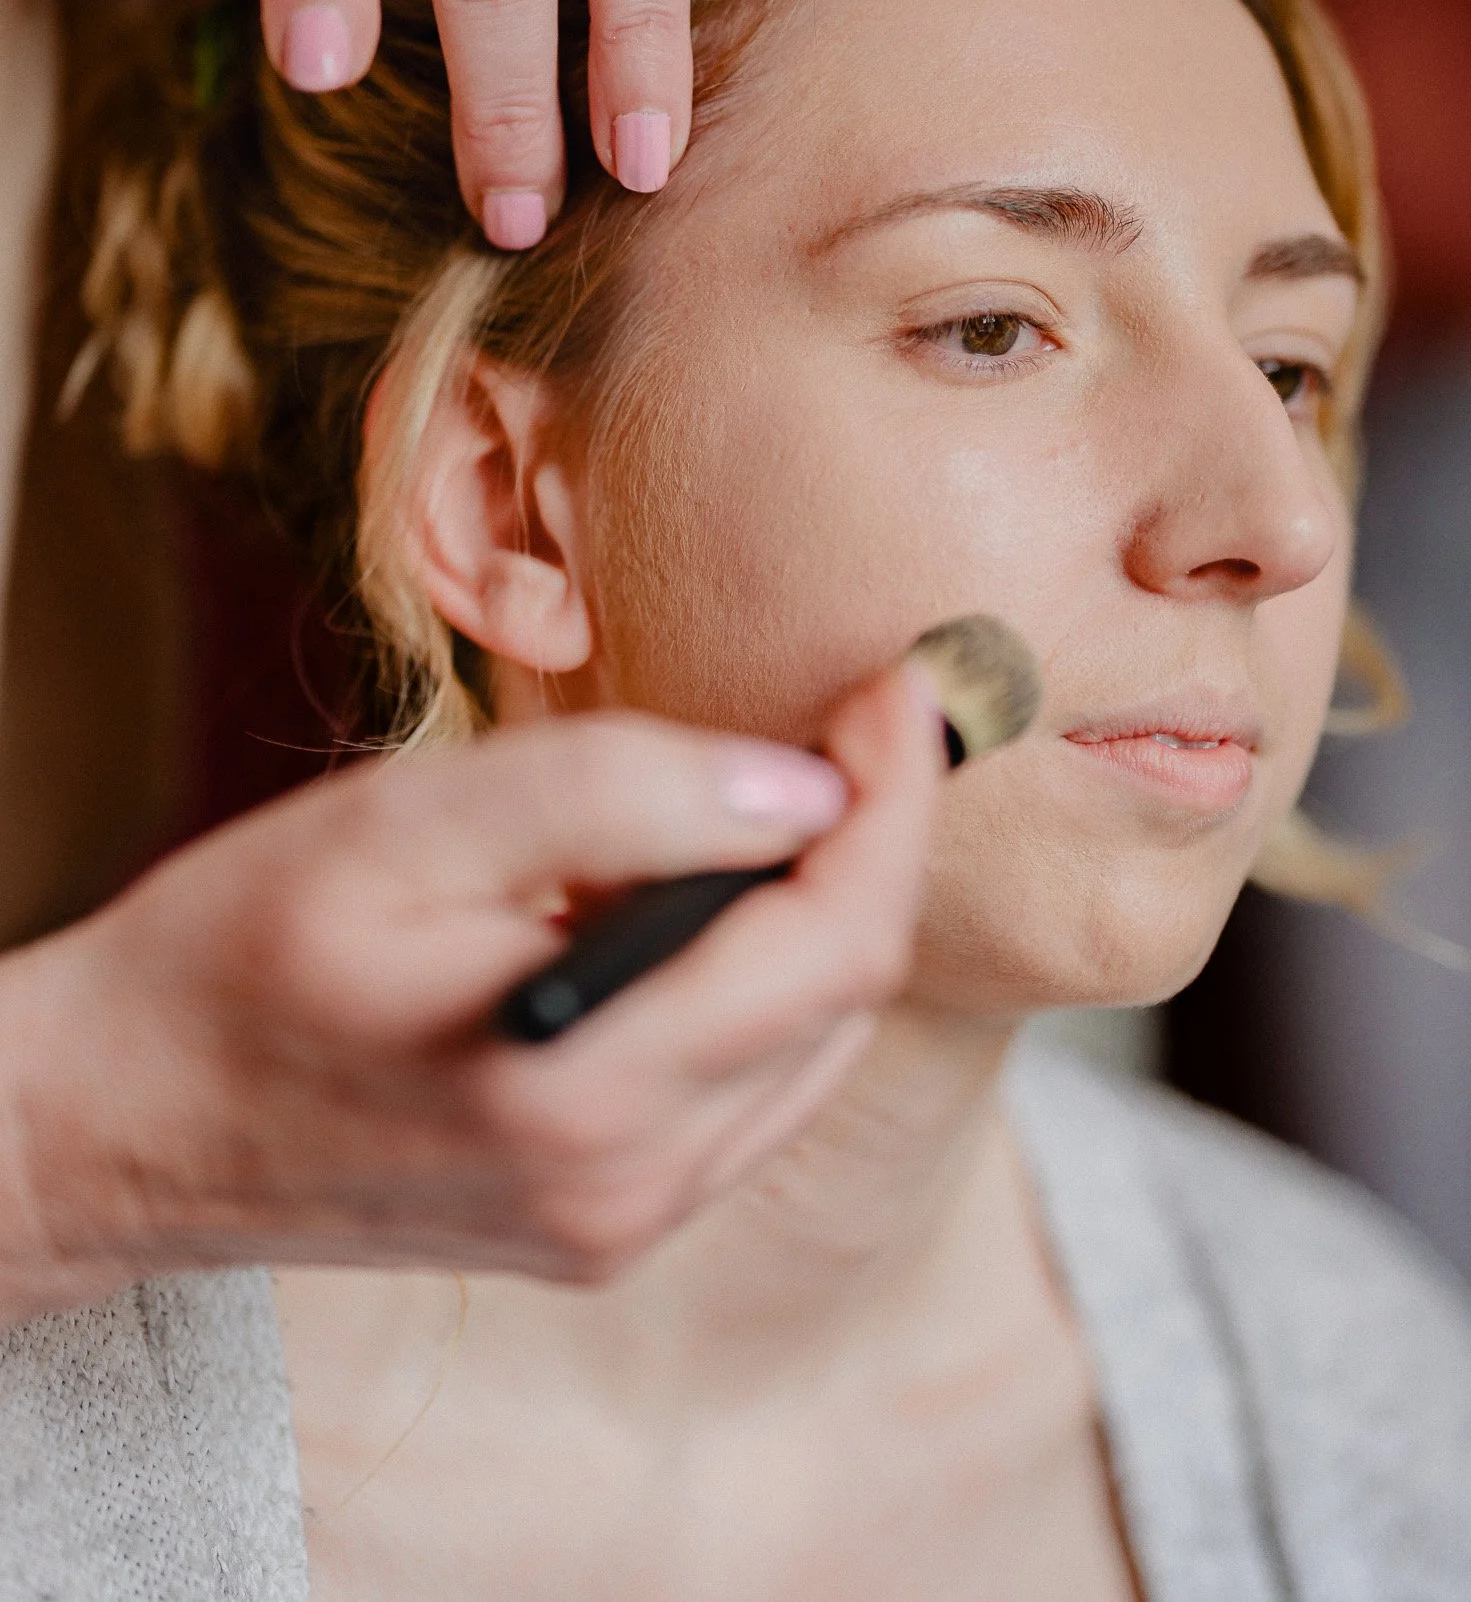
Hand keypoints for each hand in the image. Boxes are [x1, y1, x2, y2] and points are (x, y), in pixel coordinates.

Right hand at [0, 665, 942, 1322]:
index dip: (892, 798)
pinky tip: (715, 900)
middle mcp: (626, 1190)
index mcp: (584, 1094)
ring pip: (814, 1047)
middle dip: (876, 838)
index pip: (832, 941)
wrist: (124, 1117)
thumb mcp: (411, 826)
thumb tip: (801, 785)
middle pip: (842, 995)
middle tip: (863, 716)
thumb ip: (617, 794)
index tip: (901, 688)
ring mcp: (619, 1226)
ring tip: (787, 791)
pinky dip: (769, 984)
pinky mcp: (602, 1229)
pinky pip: (749, 1095)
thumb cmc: (242, 950)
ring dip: (827, 909)